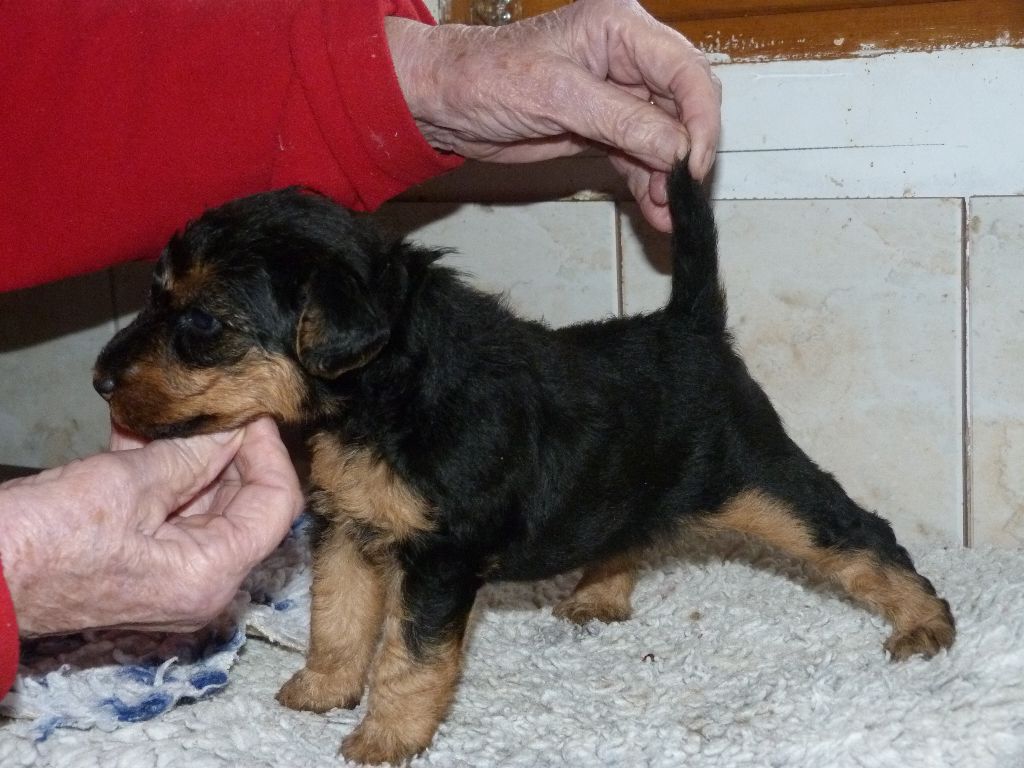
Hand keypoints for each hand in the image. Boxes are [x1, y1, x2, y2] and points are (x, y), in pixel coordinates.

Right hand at [0, 417, 302, 635]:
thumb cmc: (44, 542)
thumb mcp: (127, 484)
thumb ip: (190, 454)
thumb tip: (229, 428)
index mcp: (211, 574)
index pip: (276, 505)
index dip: (269, 452)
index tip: (250, 414)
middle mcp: (202, 582)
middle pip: (244, 504)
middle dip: (230, 450)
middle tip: (213, 404)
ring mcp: (171, 575)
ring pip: (205, 503)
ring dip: (190, 454)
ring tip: (173, 410)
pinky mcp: (140, 561)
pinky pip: (167, 511)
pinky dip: (159, 472)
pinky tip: (139, 430)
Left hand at [386, 0, 721, 231]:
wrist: (445, 103)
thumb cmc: (489, 78)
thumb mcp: (560, 97)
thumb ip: (625, 122)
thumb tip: (681, 151)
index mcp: (622, 28)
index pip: (687, 71)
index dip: (701, 120)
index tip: (695, 165)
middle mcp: (628, 57)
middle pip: (684, 105)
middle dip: (687, 152)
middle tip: (683, 195)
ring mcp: (618, 95)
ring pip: (665, 138)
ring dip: (669, 177)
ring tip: (668, 214)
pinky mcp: (603, 128)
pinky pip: (639, 157)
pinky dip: (648, 184)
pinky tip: (656, 212)